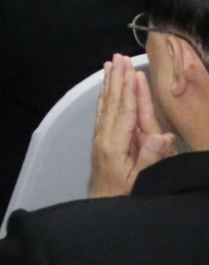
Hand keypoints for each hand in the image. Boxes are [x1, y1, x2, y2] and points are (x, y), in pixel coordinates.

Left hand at [90, 53, 174, 195]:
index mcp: (115, 144)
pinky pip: (104, 113)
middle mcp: (105, 136)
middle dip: (117, 79)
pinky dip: (106, 98)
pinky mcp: (101, 140)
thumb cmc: (127, 195)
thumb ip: (151, 157)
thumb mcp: (143, 179)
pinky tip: (107, 88)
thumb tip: (164, 135)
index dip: (130, 90)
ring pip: (106, 105)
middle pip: (112, 103)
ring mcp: (101, 137)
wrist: (104, 206)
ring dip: (109, 84)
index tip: (132, 70)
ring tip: (110, 65)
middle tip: (118, 57)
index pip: (124, 111)